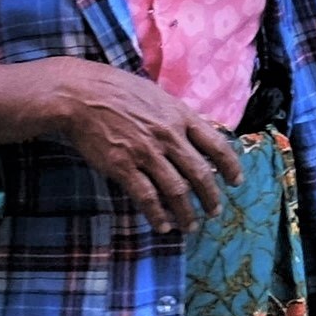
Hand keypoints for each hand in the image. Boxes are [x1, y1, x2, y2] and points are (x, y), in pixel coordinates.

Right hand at [32, 57, 242, 226]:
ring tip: (189, 226)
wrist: (79, 94)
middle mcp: (168, 136)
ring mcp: (146, 152)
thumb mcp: (156, 94)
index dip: (230, 166)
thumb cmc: (116, 89)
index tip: (236, 181)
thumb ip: (177, 114)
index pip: (217, 145)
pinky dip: (157, 215)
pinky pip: (147, 197)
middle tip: (215, 211)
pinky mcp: (123, 166)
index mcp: (180, 116)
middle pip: (200, 174)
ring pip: (177, 191)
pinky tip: (162, 225)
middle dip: (211, 197)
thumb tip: (198, 130)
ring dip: (186, 213)